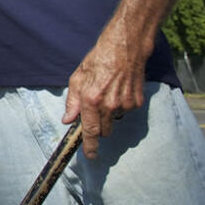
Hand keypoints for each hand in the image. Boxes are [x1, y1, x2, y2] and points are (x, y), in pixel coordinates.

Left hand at [62, 31, 146, 158]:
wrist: (125, 48)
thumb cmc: (98, 60)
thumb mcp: (77, 78)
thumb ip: (72, 102)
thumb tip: (67, 120)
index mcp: (91, 100)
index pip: (90, 131)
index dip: (90, 146)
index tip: (90, 156)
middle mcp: (109, 105)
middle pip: (104, 131)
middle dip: (98, 127)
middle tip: (95, 112)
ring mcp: (125, 105)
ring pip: (115, 121)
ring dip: (109, 115)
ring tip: (107, 94)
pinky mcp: (137, 102)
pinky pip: (126, 112)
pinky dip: (121, 107)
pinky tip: (119, 90)